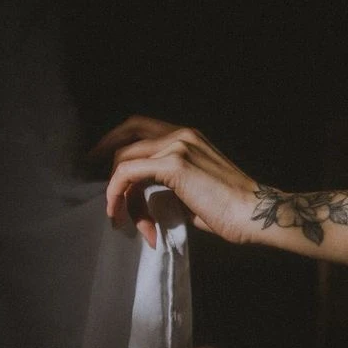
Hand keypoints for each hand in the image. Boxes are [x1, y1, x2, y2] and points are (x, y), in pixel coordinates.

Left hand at [91, 115, 260, 246]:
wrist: (255, 214)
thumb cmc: (233, 212)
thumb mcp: (198, 193)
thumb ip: (172, 188)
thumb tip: (150, 202)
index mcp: (189, 137)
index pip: (142, 127)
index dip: (117, 141)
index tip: (102, 163)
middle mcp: (181, 134)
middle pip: (127, 137)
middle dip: (104, 158)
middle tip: (92, 180)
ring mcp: (177, 146)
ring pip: (125, 160)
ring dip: (117, 193)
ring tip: (122, 220)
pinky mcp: (173, 165)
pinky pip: (128, 173)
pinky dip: (117, 193)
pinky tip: (119, 213)